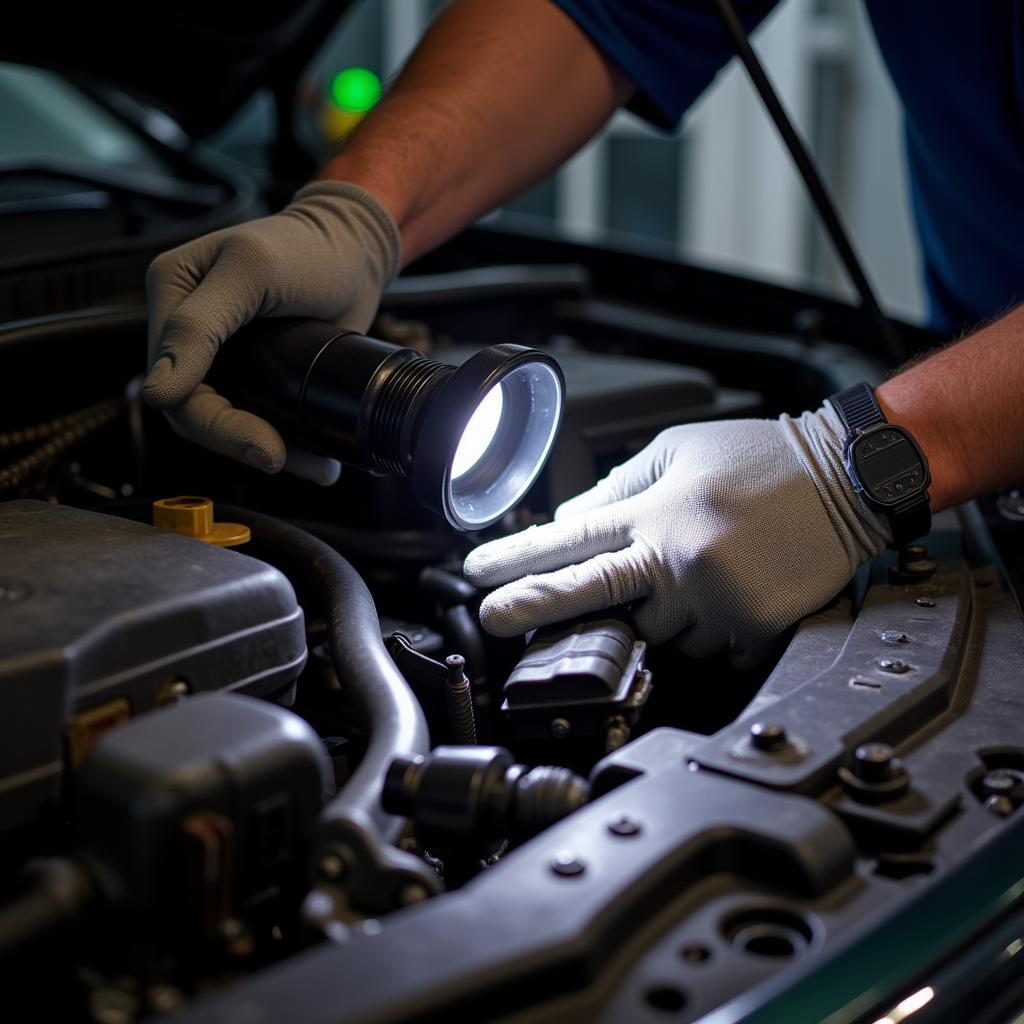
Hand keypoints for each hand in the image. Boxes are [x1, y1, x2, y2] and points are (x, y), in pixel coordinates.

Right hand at [143, 181, 401, 482]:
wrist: (356, 250)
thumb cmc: (306, 246)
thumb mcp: (251, 271)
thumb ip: (199, 325)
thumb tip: (159, 392)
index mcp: (171, 293)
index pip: (172, 383)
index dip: (215, 426)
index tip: (266, 448)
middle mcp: (187, 327)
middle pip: (195, 411)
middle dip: (241, 444)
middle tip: (286, 459)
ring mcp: (220, 353)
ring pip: (226, 422)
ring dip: (269, 450)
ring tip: (315, 465)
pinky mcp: (253, 370)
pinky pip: (256, 417)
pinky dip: (286, 441)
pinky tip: (315, 457)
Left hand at [464, 405, 890, 664]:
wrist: (849, 477)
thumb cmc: (762, 459)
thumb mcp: (678, 452)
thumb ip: (618, 489)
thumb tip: (571, 522)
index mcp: (655, 510)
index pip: (569, 539)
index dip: (516, 559)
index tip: (477, 573)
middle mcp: (677, 556)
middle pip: (589, 593)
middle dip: (531, 608)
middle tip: (490, 619)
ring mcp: (714, 597)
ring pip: (655, 632)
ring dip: (661, 612)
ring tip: (702, 568)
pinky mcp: (749, 627)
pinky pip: (707, 647)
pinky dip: (707, 627)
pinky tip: (732, 588)